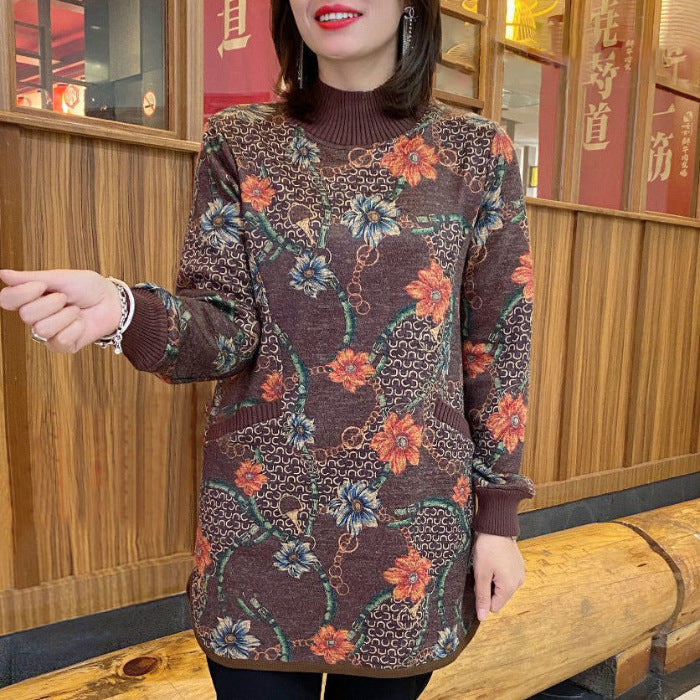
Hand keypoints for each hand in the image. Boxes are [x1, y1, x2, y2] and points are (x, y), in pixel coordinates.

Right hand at [0, 268, 122, 353]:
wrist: (113, 302)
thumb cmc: (88, 288)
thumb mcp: (59, 277)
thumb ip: (30, 278)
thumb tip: (2, 274)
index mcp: (31, 298)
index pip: (7, 299)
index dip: (22, 293)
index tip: (42, 285)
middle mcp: (35, 317)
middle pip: (26, 315)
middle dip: (51, 303)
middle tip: (66, 298)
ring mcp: (48, 333)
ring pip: (42, 329)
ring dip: (65, 315)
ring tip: (75, 311)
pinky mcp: (62, 346)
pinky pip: (60, 340)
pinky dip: (75, 328)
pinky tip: (80, 323)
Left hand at [472, 531, 524, 620]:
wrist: (497, 527)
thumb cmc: (487, 549)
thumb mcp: (481, 574)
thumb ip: (482, 596)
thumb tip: (482, 617)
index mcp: (510, 587)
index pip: (494, 606)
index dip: (483, 596)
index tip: (479, 581)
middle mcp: (519, 582)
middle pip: (499, 597)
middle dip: (489, 588)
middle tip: (483, 571)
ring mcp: (520, 573)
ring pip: (503, 587)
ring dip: (494, 580)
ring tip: (489, 564)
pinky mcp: (519, 565)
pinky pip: (507, 577)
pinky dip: (499, 572)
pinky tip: (495, 560)